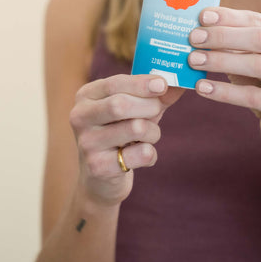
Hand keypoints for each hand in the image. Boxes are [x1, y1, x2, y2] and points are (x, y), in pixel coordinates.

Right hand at [69, 75, 182, 206]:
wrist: (101, 177)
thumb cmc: (122, 132)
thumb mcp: (136, 108)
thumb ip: (156, 94)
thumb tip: (180, 84)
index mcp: (86, 95)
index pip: (115, 83)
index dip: (142, 84)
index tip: (162, 85)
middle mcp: (80, 116)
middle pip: (121, 105)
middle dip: (150, 107)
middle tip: (157, 111)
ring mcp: (87, 143)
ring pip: (136, 128)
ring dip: (153, 132)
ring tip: (148, 137)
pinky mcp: (98, 167)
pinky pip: (141, 154)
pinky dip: (151, 154)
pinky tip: (142, 156)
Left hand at [188, 8, 260, 158]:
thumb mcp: (255, 61)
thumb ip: (236, 43)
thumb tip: (200, 27)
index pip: (259, 20)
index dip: (229, 17)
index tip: (201, 17)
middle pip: (260, 39)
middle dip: (223, 37)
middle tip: (193, 39)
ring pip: (258, 65)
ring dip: (221, 61)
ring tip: (193, 61)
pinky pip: (253, 97)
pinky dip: (224, 92)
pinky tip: (202, 88)